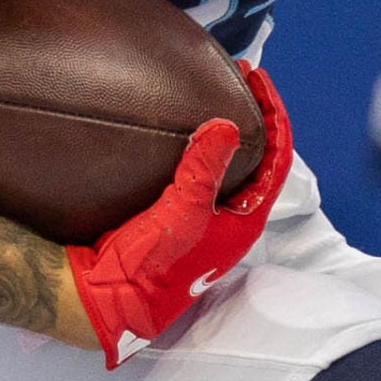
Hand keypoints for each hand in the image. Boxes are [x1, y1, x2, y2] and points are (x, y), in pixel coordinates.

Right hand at [66, 65, 294, 367]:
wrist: (105, 301)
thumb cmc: (150, 267)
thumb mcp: (181, 213)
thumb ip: (204, 168)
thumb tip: (227, 126)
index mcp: (244, 221)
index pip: (276, 159)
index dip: (273, 116)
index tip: (257, 79)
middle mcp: (230, 221)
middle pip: (257, 160)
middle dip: (252, 118)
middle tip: (240, 81)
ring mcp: (204, 221)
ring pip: (228, 167)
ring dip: (225, 132)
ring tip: (215, 96)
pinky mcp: (176, 220)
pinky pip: (198, 175)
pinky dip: (198, 148)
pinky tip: (181, 133)